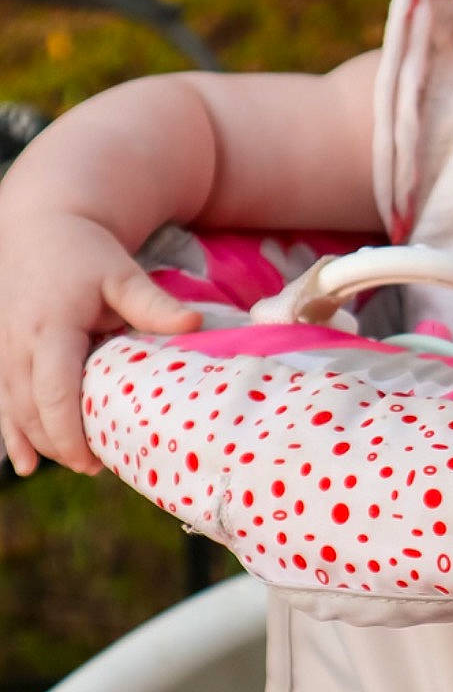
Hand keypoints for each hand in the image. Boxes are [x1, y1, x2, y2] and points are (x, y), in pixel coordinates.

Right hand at [0, 210, 199, 475]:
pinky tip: (23, 465)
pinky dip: (11, 434)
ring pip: (13, 409)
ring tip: (79, 463)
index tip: (95, 460)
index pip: (53, 391)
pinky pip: (0, 400)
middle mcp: (18, 342)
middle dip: (59, 444)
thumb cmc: (87, 251)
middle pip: (30, 410)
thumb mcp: (122, 273)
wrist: (39, 224)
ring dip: (40, 442)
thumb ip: (152, 303)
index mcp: (51, 327)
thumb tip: (195, 323)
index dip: (69, 432)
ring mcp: (3, 349)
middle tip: (97, 467)